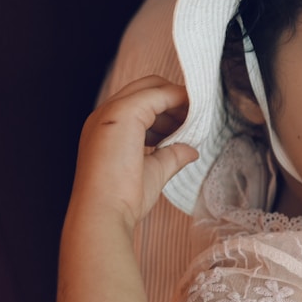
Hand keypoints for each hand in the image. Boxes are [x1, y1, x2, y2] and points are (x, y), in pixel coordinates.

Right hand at [68, 75, 197, 229]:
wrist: (104, 214)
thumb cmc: (123, 199)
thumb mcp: (154, 171)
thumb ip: (171, 155)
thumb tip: (192, 150)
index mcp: (107, 127)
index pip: (141, 102)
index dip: (168, 108)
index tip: (190, 124)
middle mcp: (104, 114)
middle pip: (147, 87)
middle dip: (175, 99)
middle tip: (197, 120)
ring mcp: (110, 111)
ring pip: (153, 87)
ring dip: (179, 101)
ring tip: (197, 124)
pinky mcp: (122, 113)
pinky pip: (158, 94)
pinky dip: (179, 100)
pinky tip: (194, 116)